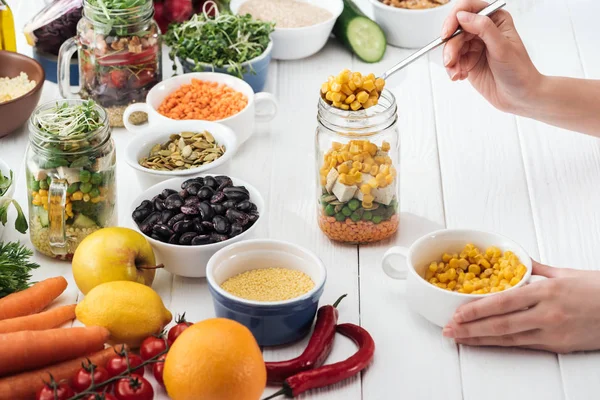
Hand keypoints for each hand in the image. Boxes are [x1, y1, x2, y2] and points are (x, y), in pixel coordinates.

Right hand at [441, 0, 541, 112]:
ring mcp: (474, 46)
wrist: (520, 96)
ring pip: (451, 46)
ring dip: (450, 60)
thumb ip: (483, 28)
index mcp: (495, 19)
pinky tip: (459, 76)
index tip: (447, 33)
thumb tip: (462, 16)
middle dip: (451, 47)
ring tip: (456, 72)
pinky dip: (452, 69)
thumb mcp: (502, 46)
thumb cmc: (519, 71)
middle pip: (455, 30)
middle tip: (450, 61)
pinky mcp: (468, 61)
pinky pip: (452, 61)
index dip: (454, 19)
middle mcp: (483, 30)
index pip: (468, 9)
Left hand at [442, 261, 599, 352]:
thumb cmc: (597, 289)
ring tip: (460, 339)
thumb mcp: (564, 273)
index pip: (502, 302)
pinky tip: (486, 343)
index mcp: (546, 291)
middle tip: (450, 330)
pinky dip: (502, 344)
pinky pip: (524, 345)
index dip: (476, 310)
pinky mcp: (558, 345)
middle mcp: (547, 313)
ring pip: (509, 338)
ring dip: (481, 339)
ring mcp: (552, 332)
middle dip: (471, 328)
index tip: (457, 313)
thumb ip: (535, 270)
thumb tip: (515, 262)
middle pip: (500, 324)